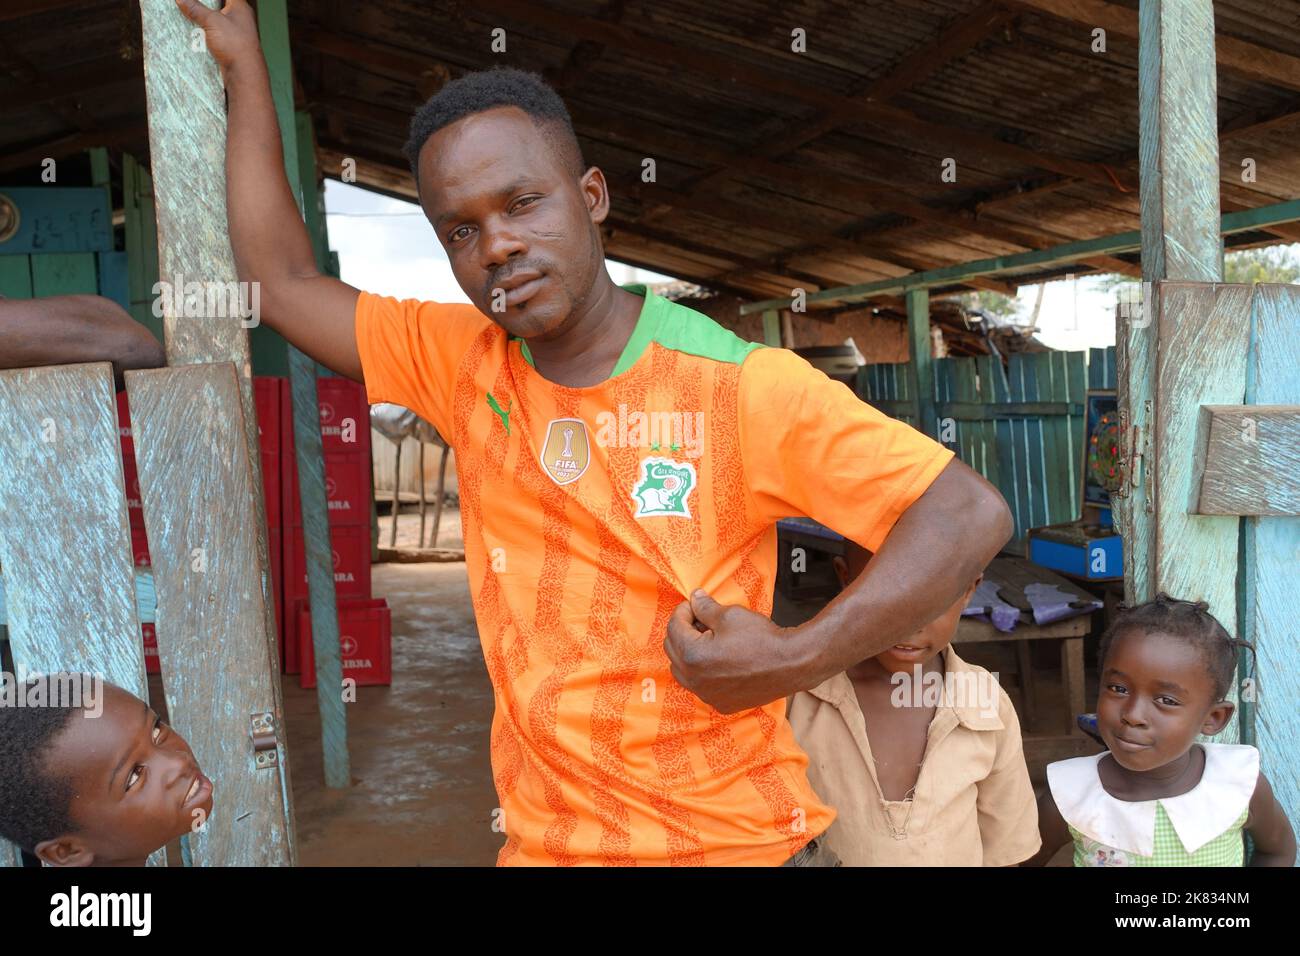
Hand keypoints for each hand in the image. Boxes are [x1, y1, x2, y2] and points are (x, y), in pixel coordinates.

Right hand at [174, 0, 260, 72]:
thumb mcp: (212, 21)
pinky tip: (194, 31)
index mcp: (240, 7)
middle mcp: (240, 18)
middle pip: (219, 4)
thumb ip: (195, 8)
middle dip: (203, 4)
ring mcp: (235, 31)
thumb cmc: (234, 44)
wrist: (244, 73)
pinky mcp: (229, 44)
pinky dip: (204, 31)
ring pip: (216, 19)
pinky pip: (214, 33)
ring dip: (202, 17)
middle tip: (188, 4)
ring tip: (187, 14)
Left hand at [663, 589, 814, 714]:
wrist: (790, 664)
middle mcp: (695, 681)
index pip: (674, 628)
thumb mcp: (730, 615)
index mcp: (693, 656)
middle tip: (699, 619)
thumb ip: (705, 608)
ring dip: (689, 653)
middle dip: (683, 632)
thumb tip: (694, 598)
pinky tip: (718, 660)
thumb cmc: (761, 639)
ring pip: (683, 672)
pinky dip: (702, 673)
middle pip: (673, 651)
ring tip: (708, 639)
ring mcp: (708, 696)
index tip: (693, 604)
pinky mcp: (721, 704)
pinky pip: (701, 687)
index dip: (683, 612)